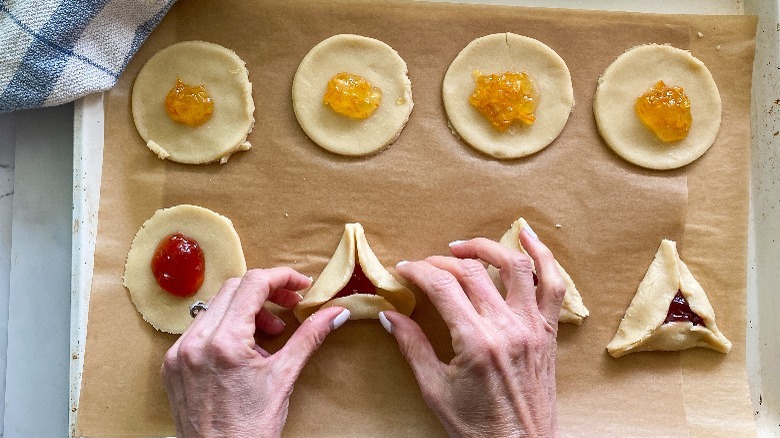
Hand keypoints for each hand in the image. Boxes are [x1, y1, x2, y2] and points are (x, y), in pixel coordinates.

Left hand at [161, 268, 349, 437]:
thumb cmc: (251, 430)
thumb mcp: (284, 378)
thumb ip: (309, 337)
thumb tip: (336, 313)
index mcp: (225, 342)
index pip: (253, 284)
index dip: (282, 278)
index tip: (300, 285)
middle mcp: (196, 342)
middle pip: (233, 289)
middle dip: (266, 292)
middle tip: (290, 305)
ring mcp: (180, 353)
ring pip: (215, 307)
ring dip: (246, 310)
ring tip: (270, 333)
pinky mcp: (172, 364)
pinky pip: (200, 329)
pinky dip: (225, 328)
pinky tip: (244, 351)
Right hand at [382, 229, 564, 436]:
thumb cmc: (477, 428)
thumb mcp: (434, 390)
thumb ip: (412, 346)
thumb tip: (390, 316)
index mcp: (476, 343)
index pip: (443, 287)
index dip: (418, 271)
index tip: (403, 270)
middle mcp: (508, 328)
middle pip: (471, 273)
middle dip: (441, 261)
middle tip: (424, 267)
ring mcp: (533, 327)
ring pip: (515, 266)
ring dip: (486, 247)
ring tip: (463, 246)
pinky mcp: (548, 332)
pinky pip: (554, 284)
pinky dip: (543, 255)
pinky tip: (526, 236)